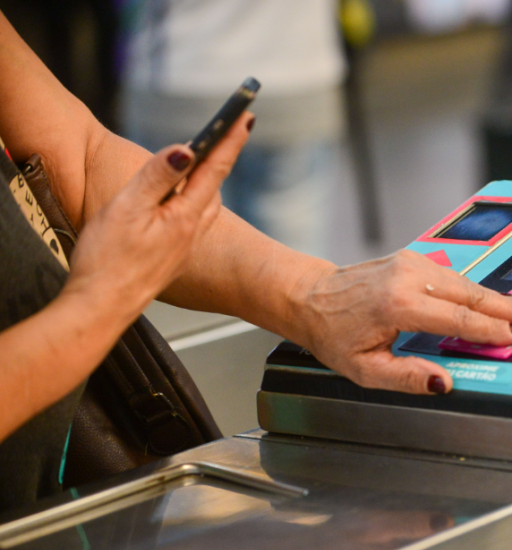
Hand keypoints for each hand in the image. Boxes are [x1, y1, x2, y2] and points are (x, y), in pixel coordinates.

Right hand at [63, 112, 252, 324]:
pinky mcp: (171, 257)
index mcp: (184, 216)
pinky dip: (190, 201)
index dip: (231, 138)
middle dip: (222, 155)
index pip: (215, 168)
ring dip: (206, 179)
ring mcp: (182, 246)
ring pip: (203, 204)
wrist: (99, 310)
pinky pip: (189, 220)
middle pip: (213, 184)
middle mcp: (191, 232)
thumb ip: (157, 178)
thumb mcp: (128, 210)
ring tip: (203, 159)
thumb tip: (186, 150)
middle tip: (229, 128)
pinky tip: (175, 202)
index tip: (247, 114)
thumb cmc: (108, 263)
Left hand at [301, 250, 511, 393]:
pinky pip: (454, 277)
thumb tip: (445, 382)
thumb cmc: (335, 334)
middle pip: (471, 294)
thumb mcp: (364, 370)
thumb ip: (407, 378)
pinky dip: (477, 291)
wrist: (310, 296)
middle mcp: (408, 277)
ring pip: (466, 282)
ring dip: (496, 299)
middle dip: (507, 308)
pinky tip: (494, 302)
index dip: (492, 329)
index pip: (458, 318)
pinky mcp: (414, 258)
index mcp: (398, 305)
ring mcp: (412, 263)